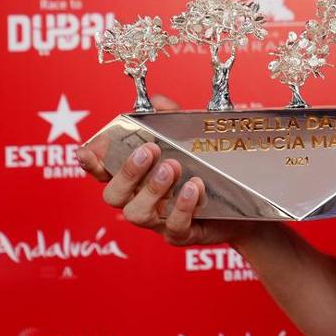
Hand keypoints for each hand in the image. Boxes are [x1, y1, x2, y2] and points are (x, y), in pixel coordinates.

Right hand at [77, 95, 256, 246]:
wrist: (246, 204)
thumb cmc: (209, 170)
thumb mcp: (192, 140)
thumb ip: (172, 120)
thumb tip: (158, 101)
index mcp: (137, 178)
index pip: (103, 173)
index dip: (92, 164)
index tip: (89, 151)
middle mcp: (141, 201)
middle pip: (114, 196)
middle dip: (127, 172)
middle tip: (149, 150)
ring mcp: (159, 221)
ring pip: (137, 214)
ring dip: (152, 188)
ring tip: (173, 167)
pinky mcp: (182, 234)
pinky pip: (175, 226)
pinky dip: (181, 206)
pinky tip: (194, 187)